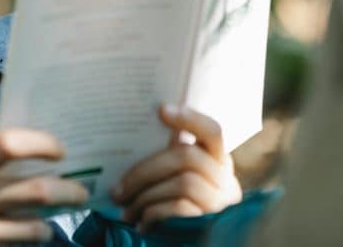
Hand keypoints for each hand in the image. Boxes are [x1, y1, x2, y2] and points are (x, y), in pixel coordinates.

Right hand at [0, 128, 88, 246]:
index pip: (8, 143)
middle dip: (71, 191)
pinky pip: (19, 246)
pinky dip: (33, 239)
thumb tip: (35, 149)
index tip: (60, 149)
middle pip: (38, 190)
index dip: (43, 143)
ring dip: (53, 222)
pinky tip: (34, 232)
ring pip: (37, 227)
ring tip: (57, 216)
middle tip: (82, 190)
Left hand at [111, 105, 241, 230]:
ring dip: (146, 195)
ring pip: (183, 183)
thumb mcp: (177, 178)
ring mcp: (221, 200)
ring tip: (124, 209)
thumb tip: (138, 133)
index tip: (161, 110)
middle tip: (117, 189)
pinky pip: (181, 208)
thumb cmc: (177, 204)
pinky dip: (155, 213)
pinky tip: (141, 223)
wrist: (193, 243)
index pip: (213, 131)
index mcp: (217, 159)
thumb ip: (169, 157)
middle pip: (187, 156)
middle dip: (145, 170)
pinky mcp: (212, 221)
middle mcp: (226, 178)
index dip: (189, 118)